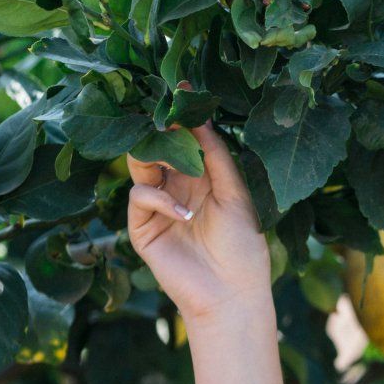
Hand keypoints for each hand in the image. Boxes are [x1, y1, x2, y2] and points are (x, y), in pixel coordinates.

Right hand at [125, 121, 271, 324]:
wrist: (231, 294)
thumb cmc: (242, 247)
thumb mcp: (236, 194)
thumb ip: (217, 157)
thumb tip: (200, 119)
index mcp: (203, 177)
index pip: (186, 140)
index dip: (183, 118)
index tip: (181, 89)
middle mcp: (177, 187)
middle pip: (159, 148)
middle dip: (161, 130)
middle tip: (165, 116)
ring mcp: (157, 207)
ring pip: (141, 166)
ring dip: (154, 156)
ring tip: (167, 153)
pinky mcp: (142, 228)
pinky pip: (140, 197)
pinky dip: (159, 198)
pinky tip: (183, 213)